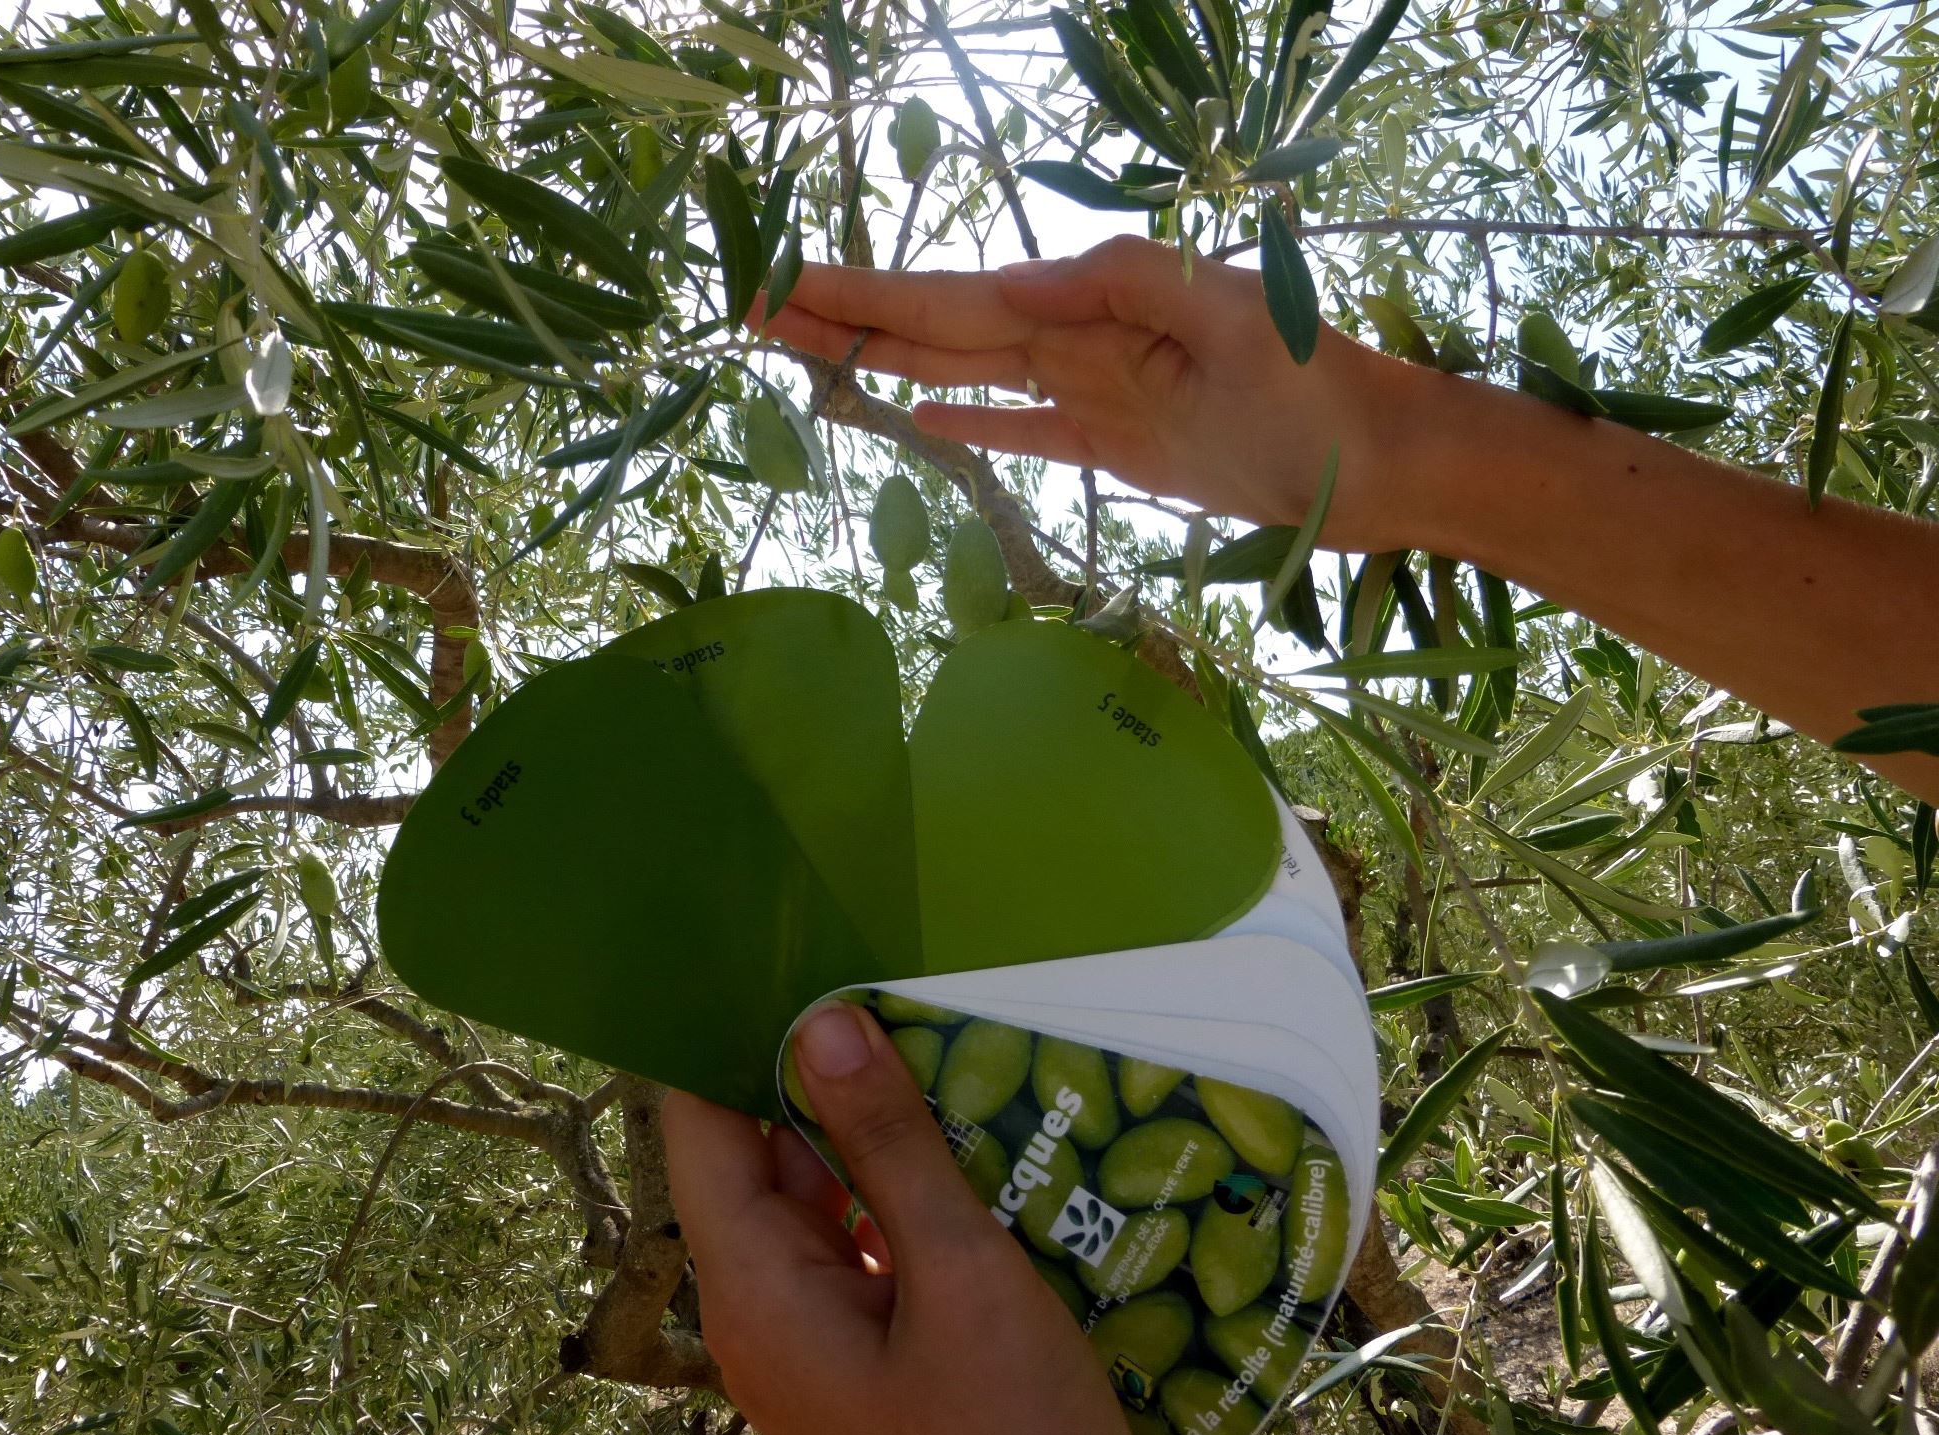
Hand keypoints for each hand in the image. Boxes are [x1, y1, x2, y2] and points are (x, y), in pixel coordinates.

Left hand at [663, 1001, 1156, 1434]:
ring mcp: (821, 1344)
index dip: (723, 1034)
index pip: (700, 1128)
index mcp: (756, 1290)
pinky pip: (870, 1254)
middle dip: (819, 1072)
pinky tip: (977, 1145)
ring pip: (826, 1203)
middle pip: (766, 1158)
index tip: (770, 939)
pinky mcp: (875, 1365)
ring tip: (940, 1031)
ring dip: (878, 1134)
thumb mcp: (962, 1281)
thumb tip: (822, 1022)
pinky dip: (910, 1198)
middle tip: (881, 965)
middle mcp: (767, 1313)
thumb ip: (891, 1149)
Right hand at [757, 234, 1412, 548]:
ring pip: (964, 373)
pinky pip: (1023, 430)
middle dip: (849, 315)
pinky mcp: (1115, 447)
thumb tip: (1004, 280)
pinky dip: (969, 423)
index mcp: (1093, 300)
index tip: (785, 279)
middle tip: (750, 307)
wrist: (1380, 461)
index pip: (955, 295)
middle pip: (939, 327)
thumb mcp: (1228, 315)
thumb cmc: (1316, 385)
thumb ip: (1121, 283)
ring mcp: (1091, 395)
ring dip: (887, 359)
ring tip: (806, 350)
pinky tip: (916, 416)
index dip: (868, 290)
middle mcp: (1077, 341)